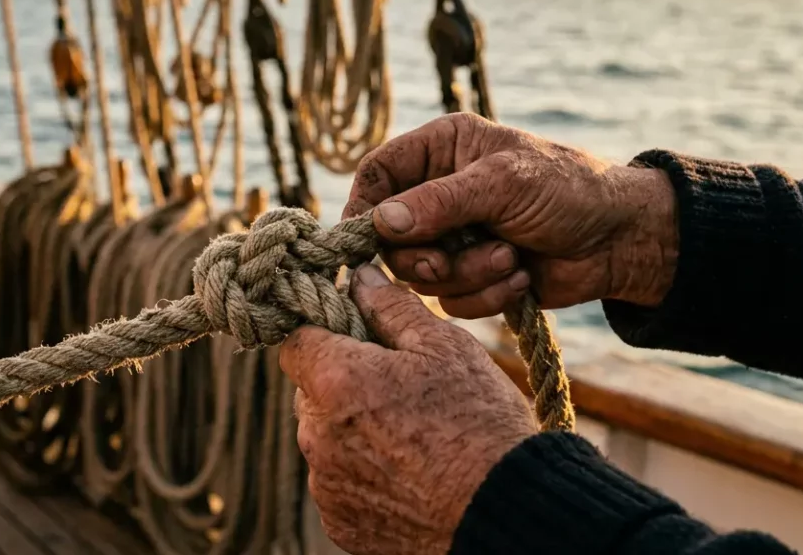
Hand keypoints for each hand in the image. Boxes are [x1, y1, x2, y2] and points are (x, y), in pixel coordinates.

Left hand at [280, 264, 535, 554]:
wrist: (505, 514)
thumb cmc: (480, 422)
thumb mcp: (445, 347)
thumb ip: (391, 307)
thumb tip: (359, 278)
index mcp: (334, 380)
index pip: (297, 340)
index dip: (325, 332)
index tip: (357, 336)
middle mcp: (316, 435)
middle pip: (311, 392)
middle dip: (342, 383)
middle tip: (398, 387)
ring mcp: (325, 485)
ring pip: (325, 439)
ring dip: (352, 431)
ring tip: (411, 437)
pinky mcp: (340, 524)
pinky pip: (339, 484)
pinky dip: (364, 475)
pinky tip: (408, 474)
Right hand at [344, 112, 677, 317]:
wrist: (622, 241)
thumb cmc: (569, 190)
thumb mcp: (503, 184)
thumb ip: (440, 202)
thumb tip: (380, 223)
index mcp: (441, 150)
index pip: (376, 174)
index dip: (363, 207)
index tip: (364, 238)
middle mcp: (439, 192)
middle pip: (388, 236)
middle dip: (423, 255)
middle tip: (448, 259)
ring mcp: (454, 238)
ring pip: (419, 274)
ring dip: (465, 274)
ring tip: (509, 258)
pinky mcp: (472, 277)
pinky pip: (450, 300)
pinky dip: (486, 295)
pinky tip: (521, 277)